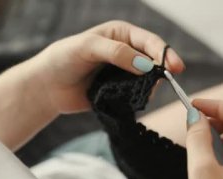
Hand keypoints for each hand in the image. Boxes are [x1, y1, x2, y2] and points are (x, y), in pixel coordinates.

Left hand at [31, 20, 184, 113]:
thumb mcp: (87, 47)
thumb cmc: (63, 59)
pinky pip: (138, 93)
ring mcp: (125, 72)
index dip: (164, 53)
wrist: (47, 87)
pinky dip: (141, 97)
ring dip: (151, 85)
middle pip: (154, 60)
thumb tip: (146, 64)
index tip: (175, 67)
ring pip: (149, 78)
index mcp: (121, 34)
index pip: (149, 41)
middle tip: (169, 80)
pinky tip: (135, 99)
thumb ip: (116, 52)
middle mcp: (127, 52)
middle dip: (162, 69)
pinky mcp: (121, 90)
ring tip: (144, 91)